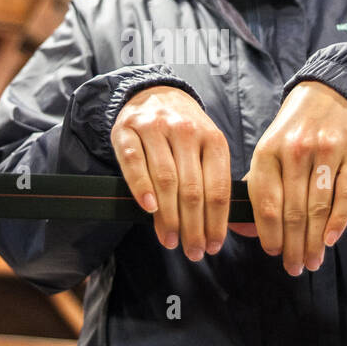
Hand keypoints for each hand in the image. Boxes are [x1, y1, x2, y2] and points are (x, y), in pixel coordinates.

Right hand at [111, 85, 230, 260]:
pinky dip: (141, 188)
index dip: (216, 222)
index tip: (213, 247)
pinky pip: (135, 163)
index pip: (218, 188)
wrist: (155, 93)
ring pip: (166, 179)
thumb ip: (213, 179)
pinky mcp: (128, 131)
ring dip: (168, 216)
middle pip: (193, 189)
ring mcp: (156, 129)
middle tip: (192, 252)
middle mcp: (186, 132)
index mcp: (213, 139)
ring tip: (170, 240)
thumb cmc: (184, 132)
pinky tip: (149, 210)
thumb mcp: (206, 146)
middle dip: (193, 227)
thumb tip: (218, 228)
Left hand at [241, 81, 346, 275]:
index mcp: (266, 151)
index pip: (266, 204)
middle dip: (293, 246)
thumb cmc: (293, 132)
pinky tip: (331, 239)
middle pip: (293, 211)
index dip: (269, 234)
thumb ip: (257, 188)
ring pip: (318, 206)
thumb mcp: (268, 151)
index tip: (273, 253)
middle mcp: (295, 150)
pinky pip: (346, 193)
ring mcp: (326, 149)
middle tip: (295, 267)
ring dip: (315, 240)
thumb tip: (244, 230)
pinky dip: (339, 221)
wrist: (328, 94)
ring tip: (313, 260)